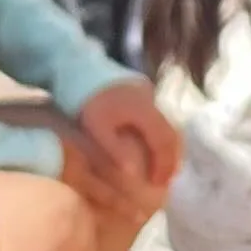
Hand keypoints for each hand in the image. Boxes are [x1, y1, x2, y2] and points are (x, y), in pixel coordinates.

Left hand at [76, 78, 179, 208]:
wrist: (78, 67)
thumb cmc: (86, 101)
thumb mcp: (96, 128)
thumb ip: (115, 150)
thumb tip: (133, 174)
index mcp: (144, 111)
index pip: (163, 142)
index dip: (164, 164)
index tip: (159, 184)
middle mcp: (152, 101)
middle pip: (172, 133)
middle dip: (171, 158)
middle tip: (166, 179)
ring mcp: (149, 94)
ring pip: (168, 124)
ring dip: (167, 147)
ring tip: (161, 166)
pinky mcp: (142, 90)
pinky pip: (160, 117)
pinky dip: (160, 135)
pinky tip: (151, 145)